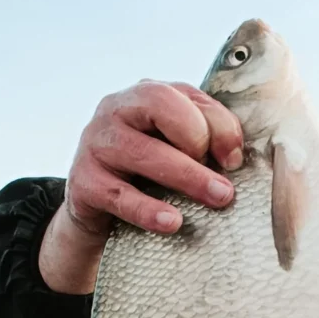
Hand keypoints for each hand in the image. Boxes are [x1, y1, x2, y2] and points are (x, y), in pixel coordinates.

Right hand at [39, 80, 243, 293]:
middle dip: (198, 139)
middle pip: (158, 104)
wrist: (100, 213)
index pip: (186, 95)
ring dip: (187, 176)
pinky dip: (148, 210)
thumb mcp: (180, 153)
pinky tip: (172, 222)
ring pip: (142, 151)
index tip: (235, 162)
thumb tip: (233, 158)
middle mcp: (117, 109)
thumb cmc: (152, 177)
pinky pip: (119, 195)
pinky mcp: (84, 182)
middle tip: (225, 182)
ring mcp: (97, 142)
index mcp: (147, 96)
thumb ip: (209, 141)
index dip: (219, 126)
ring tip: (217, 199)